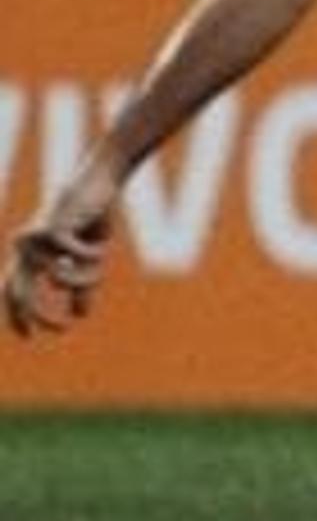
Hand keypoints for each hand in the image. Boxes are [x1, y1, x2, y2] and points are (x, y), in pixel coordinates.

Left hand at [4, 173, 117, 341]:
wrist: (98, 182)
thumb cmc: (91, 218)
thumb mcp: (88, 260)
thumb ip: (80, 285)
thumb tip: (78, 315)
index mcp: (28, 257)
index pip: (11, 293)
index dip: (15, 316)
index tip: (28, 337)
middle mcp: (24, 250)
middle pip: (21, 292)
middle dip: (40, 314)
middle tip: (62, 330)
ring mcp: (35, 238)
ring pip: (58, 276)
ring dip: (85, 277)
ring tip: (100, 265)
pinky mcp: (52, 227)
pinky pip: (75, 257)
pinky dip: (92, 256)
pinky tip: (101, 245)